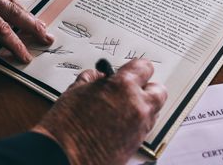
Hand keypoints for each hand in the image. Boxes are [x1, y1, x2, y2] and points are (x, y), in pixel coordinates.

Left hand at [0, 0, 52, 61]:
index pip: (0, 29)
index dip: (14, 45)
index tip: (25, 56)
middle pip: (13, 13)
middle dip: (32, 27)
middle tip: (48, 38)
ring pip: (10, 1)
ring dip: (26, 14)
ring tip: (39, 25)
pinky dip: (13, 3)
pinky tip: (16, 7)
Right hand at [32, 59, 166, 164]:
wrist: (64, 157)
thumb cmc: (67, 125)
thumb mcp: (76, 90)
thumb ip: (93, 79)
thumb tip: (100, 77)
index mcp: (123, 87)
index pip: (144, 67)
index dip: (136, 67)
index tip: (131, 69)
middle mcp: (138, 106)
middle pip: (159, 91)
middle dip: (147, 87)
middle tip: (132, 87)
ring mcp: (140, 128)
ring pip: (154, 110)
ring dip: (143, 105)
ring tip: (122, 106)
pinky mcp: (137, 145)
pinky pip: (144, 127)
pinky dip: (136, 122)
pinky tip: (118, 122)